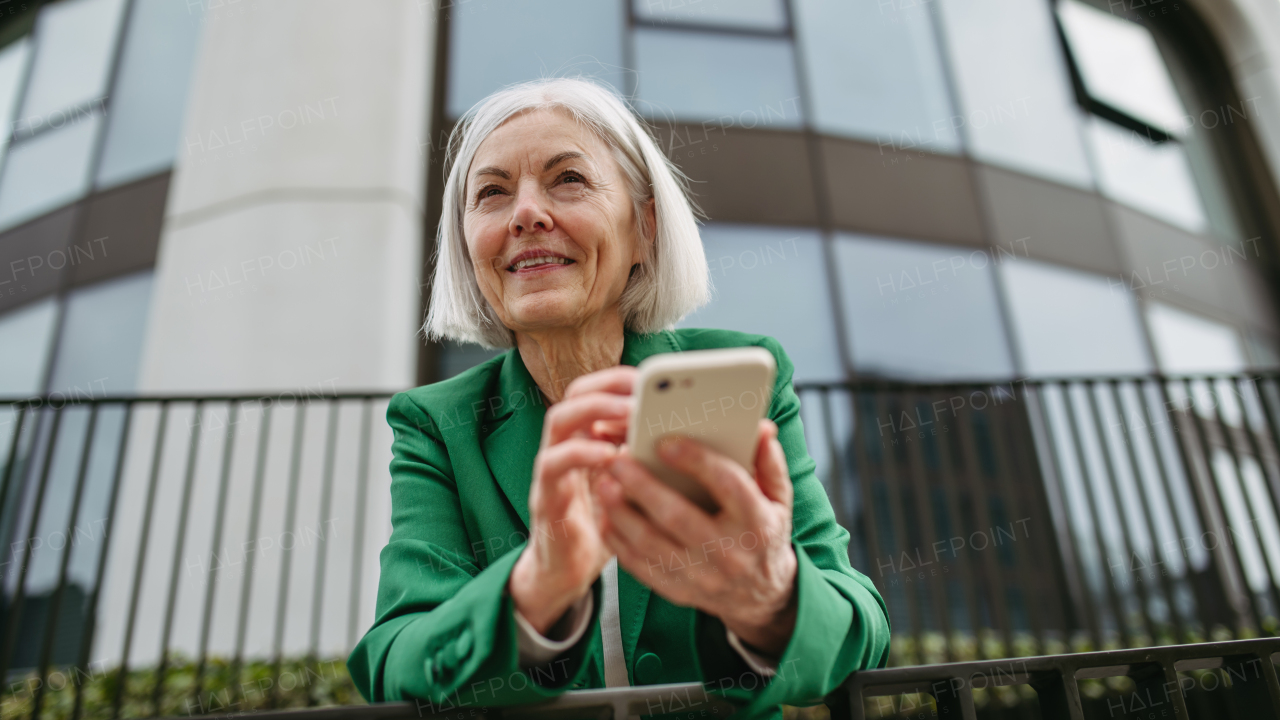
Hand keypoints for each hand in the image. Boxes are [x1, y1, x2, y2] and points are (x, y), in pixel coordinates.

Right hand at [508, 365, 636, 634]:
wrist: (567, 573)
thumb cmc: (608, 526)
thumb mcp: (636, 489)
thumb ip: (652, 462)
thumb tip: (699, 438)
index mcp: (588, 437)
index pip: (598, 390)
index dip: (622, 379)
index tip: (652, 378)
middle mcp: (565, 444)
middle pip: (575, 394)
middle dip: (609, 385)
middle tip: (642, 390)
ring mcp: (551, 468)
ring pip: (559, 419)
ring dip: (595, 410)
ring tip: (631, 413)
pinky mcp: (544, 496)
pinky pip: (554, 464)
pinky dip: (581, 453)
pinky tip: (610, 456)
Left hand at [596, 419, 797, 655]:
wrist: (760, 595)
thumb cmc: (764, 533)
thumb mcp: (778, 498)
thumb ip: (768, 462)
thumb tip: (761, 428)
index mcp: (757, 522)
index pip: (728, 485)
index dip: (697, 462)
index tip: (666, 441)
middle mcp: (729, 553)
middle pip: (678, 516)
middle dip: (643, 486)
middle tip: (618, 459)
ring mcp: (701, 576)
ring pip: (651, 544)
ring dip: (622, 512)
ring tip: (604, 482)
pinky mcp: (678, 590)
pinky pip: (640, 566)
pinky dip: (618, 541)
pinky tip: (607, 515)